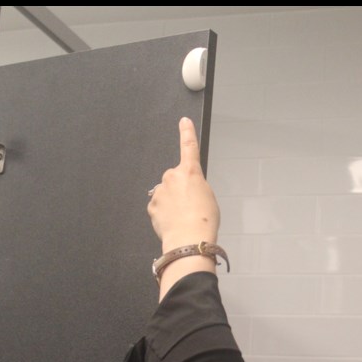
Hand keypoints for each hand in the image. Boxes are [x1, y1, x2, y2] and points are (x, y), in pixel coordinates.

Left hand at [147, 117, 219, 247]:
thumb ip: (197, 186)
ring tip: (184, 217)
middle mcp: (172, 176)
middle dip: (180, 189)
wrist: (189, 239)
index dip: (187, 132)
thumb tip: (187, 190)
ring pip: (166, 193)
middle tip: (191, 205)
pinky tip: (174, 222)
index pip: (189, 146)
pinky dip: (165, 213)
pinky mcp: (152, 205)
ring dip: (173, 202)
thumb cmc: (203, 220)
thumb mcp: (209, 197)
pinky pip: (159, 206)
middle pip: (175, 178)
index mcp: (190, 172)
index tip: (183, 122)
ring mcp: (160, 190)